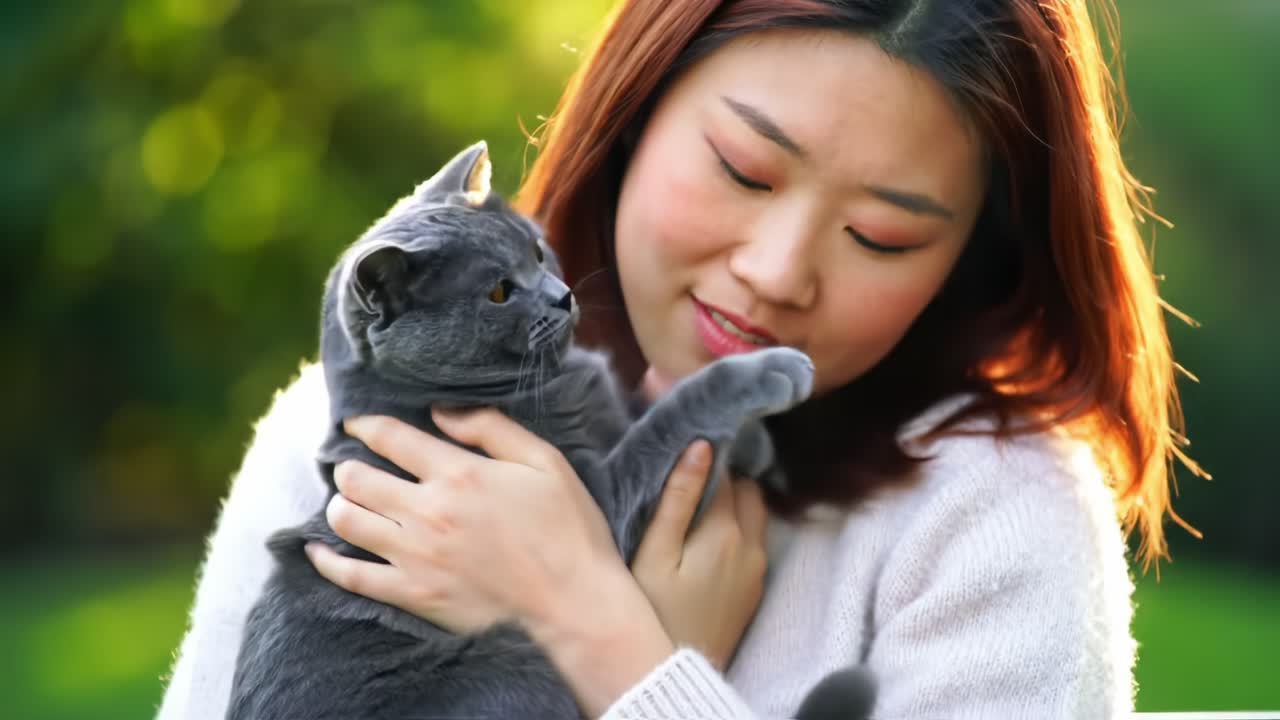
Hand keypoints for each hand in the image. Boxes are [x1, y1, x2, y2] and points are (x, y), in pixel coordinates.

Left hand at [308, 409, 621, 633]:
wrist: (574, 605)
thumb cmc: (567, 530)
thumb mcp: (544, 461)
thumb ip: (490, 428)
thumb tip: (440, 412)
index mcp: (459, 474)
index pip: (390, 438)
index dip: (365, 425)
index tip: (357, 424)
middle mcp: (428, 512)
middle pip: (358, 478)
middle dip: (349, 466)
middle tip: (355, 466)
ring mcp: (416, 557)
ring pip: (347, 521)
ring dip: (340, 505)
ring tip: (348, 501)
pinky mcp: (414, 595)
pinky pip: (351, 576)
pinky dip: (327, 561)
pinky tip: (319, 550)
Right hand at [632, 367, 770, 670]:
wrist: (676, 671)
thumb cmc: (654, 610)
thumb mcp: (654, 552)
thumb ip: (677, 498)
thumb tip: (701, 445)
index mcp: (725, 529)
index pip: (727, 471)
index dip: (709, 454)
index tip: (689, 443)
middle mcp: (753, 543)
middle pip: (748, 489)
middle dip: (727, 475)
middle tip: (692, 473)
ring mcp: (758, 568)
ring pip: (756, 514)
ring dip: (734, 501)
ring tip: (699, 502)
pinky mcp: (755, 587)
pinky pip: (755, 540)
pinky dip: (738, 526)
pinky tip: (709, 534)